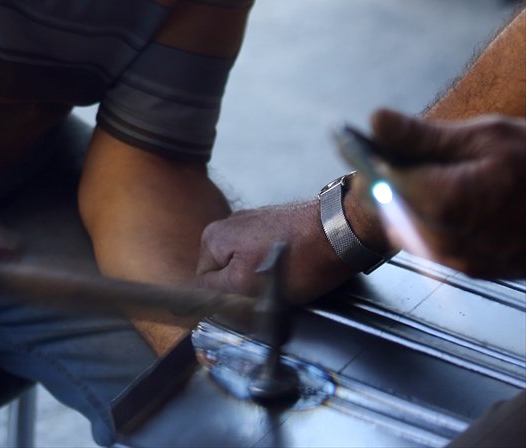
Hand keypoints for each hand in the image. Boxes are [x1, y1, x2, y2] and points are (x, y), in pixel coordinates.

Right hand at [195, 200, 359, 303]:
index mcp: (213, 237)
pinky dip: (278, 268)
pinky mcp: (276, 226)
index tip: (249, 302)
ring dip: (262, 281)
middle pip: (226, 276)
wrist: (338, 232)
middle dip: (245, 290)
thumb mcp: (244, 285)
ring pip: (247, 269)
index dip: (226, 301)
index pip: (204, 285)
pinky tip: (295, 270)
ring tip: (286, 280)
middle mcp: (229, 225)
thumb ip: (212, 292)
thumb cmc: (296, 260)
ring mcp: (254, 224)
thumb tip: (188, 300)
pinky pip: (266, 257)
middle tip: (269, 293)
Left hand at [369, 109, 525, 278]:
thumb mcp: (484, 136)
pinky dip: (428, 219)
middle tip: (394, 152)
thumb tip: (376, 121)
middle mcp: (449, 242)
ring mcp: (462, 262)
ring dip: (406, 201)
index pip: (381, 182)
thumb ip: (423, 136)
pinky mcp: (474, 270)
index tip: (361, 140)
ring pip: (408, 229)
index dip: (369, 158)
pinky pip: (432, 243)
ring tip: (428, 172)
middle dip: (386, 181)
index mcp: (447, 203)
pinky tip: (447, 195)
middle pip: (390, 209)